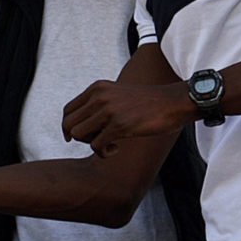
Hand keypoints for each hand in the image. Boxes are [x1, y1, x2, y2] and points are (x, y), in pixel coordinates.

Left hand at [61, 80, 189, 156]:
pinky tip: (116, 149)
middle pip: (69, 124)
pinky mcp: (118, 125)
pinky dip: (103, 153)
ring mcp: (108, 110)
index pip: (68, 110)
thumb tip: (84, 123)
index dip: (68, 127)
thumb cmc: (148, 102)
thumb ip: (100, 103)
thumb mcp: (118, 94)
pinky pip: (96, 146)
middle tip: (96, 140)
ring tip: (108, 144)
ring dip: (90, 145)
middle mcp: (99, 96)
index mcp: (97, 88)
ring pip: (78, 134)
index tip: (78, 137)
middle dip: (79, 137)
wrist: (173, 102)